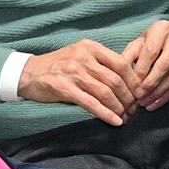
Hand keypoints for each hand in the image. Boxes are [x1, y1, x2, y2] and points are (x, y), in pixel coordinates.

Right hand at [20, 39, 136, 126]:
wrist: (29, 72)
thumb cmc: (59, 66)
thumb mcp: (81, 55)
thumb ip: (101, 63)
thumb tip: (129, 80)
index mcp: (91, 47)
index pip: (121, 63)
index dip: (134, 80)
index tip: (140, 93)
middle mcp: (83, 57)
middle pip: (115, 79)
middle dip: (128, 97)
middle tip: (134, 109)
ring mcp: (73, 72)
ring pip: (105, 92)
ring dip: (119, 107)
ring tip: (125, 117)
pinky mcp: (64, 87)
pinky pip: (90, 103)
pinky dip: (106, 113)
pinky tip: (115, 121)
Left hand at [122, 18, 168, 111]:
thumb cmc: (153, 42)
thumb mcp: (139, 44)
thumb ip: (128, 57)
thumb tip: (118, 74)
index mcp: (161, 29)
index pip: (150, 52)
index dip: (141, 71)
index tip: (131, 86)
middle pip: (164, 64)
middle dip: (151, 84)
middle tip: (140, 97)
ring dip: (159, 92)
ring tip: (146, 103)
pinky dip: (168, 95)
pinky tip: (156, 103)